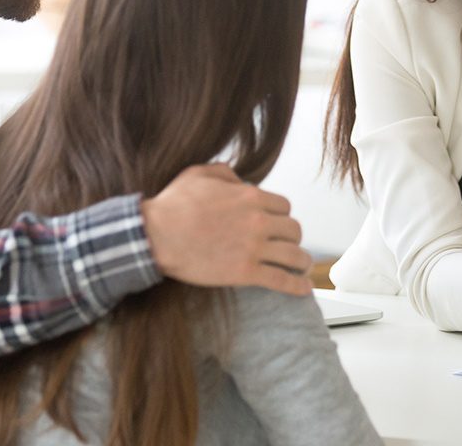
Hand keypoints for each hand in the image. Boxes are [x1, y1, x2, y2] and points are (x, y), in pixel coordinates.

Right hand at [140, 163, 312, 295]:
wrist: (157, 236)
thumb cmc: (173, 205)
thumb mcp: (198, 174)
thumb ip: (224, 173)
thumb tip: (237, 178)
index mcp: (250, 197)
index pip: (284, 207)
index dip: (281, 215)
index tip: (276, 223)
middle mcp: (258, 221)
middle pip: (293, 230)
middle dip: (292, 237)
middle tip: (288, 244)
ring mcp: (254, 248)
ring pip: (294, 255)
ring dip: (301, 261)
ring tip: (302, 266)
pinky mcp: (245, 272)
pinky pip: (281, 279)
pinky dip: (297, 285)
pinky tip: (304, 288)